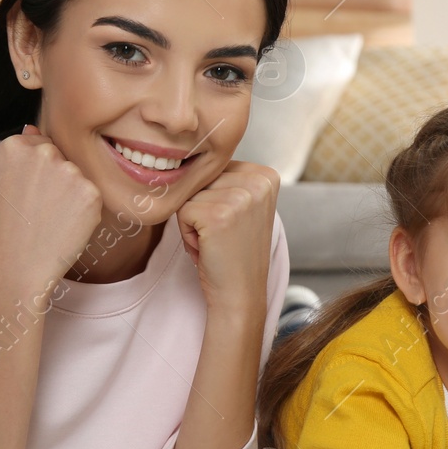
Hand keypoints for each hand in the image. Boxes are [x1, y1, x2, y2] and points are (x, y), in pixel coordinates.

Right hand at [0, 124, 101, 281]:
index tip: (26, 195)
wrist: (16, 266)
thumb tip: (34, 129)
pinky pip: (93, 196)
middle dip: (58, 182)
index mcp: (15, 144)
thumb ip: (24, 153)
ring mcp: (69, 170)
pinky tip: (65, 226)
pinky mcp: (91, 191)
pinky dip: (85, 212)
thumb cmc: (6, 228)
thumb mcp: (4, 182)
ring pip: (80, 178)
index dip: (38, 176)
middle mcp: (43, 150)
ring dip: (73, 196)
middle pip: (64, 159)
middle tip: (38, 209)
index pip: (43, 147)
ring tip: (50, 219)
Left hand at [176, 161, 278, 306]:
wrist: (240, 293)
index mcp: (266, 175)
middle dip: (202, 207)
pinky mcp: (217, 215)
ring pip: (189, 193)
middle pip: (202, 177)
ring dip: (193, 220)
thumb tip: (188, 155)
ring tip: (215, 241)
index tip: (233, 222)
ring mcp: (239, 197)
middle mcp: (258, 181)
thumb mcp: (242, 206)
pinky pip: (181, 211)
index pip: (216, 167)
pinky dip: (187, 233)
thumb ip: (227, 179)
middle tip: (222, 234)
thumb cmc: (234, 252)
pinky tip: (208, 247)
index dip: (214, 197)